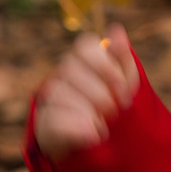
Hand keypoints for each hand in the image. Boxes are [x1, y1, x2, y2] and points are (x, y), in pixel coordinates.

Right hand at [33, 24, 140, 159]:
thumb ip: (122, 57)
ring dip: (89, 111)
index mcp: (83, 58)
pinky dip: (78, 127)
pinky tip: (94, 133)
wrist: (97, 142)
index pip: (85, 45)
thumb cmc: (112, 103)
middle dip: (100, 93)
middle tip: (116, 110)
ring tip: (104, 125)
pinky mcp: (44, 122)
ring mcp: (50, 96)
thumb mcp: (125, 82)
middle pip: (71, 69)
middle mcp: (62, 72)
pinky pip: (54, 118)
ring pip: (61, 93)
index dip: (106, 67)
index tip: (124, 90)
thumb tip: (116, 29)